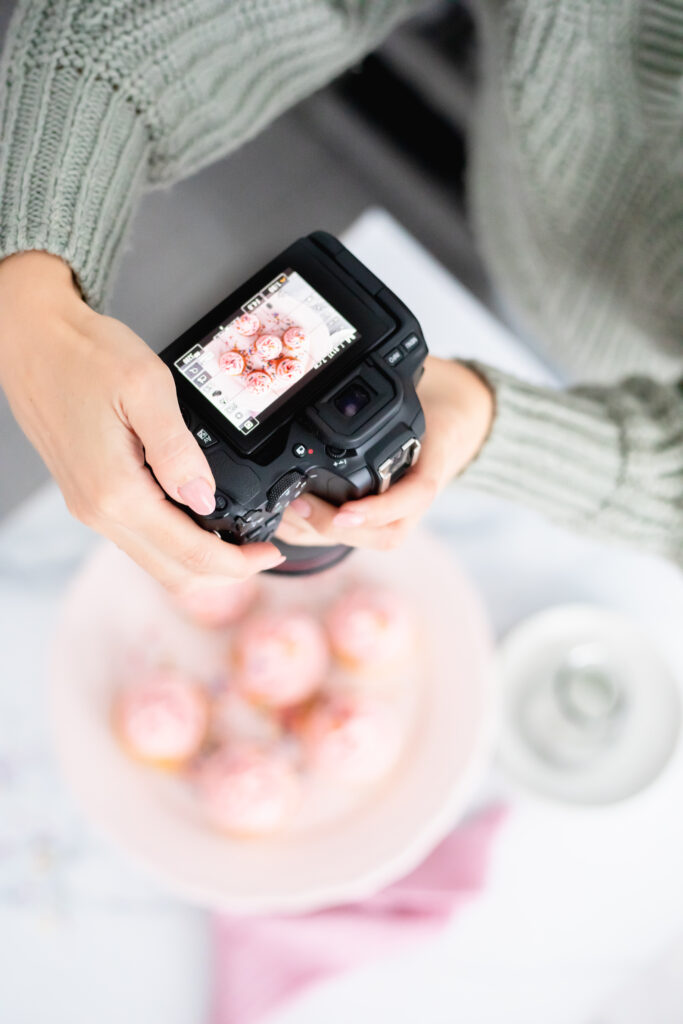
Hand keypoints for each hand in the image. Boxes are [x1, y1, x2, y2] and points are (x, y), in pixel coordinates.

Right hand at [0, 251, 283, 590]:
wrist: (31, 340)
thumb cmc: (84, 355)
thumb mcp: (145, 387)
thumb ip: (178, 448)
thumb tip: (206, 499)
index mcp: (116, 491)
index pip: (188, 552)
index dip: (237, 563)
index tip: (271, 552)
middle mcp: (99, 511)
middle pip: (173, 573)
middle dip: (224, 572)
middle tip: (262, 551)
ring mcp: (90, 508)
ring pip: (154, 561)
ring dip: (199, 560)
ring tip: (238, 538)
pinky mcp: (88, 497)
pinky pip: (138, 540)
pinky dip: (174, 543)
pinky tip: (198, 517)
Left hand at [276, 355, 493, 550]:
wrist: (451, 427)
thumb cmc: (434, 411)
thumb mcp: (428, 390)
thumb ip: (412, 375)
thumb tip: (392, 350)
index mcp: (431, 463)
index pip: (416, 497)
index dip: (379, 511)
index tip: (345, 513)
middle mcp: (414, 497)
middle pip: (384, 534)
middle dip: (336, 527)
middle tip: (297, 504)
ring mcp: (399, 513)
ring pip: (368, 541)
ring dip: (323, 534)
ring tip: (288, 511)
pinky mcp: (377, 518)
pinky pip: (353, 538)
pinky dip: (318, 534)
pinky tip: (289, 520)